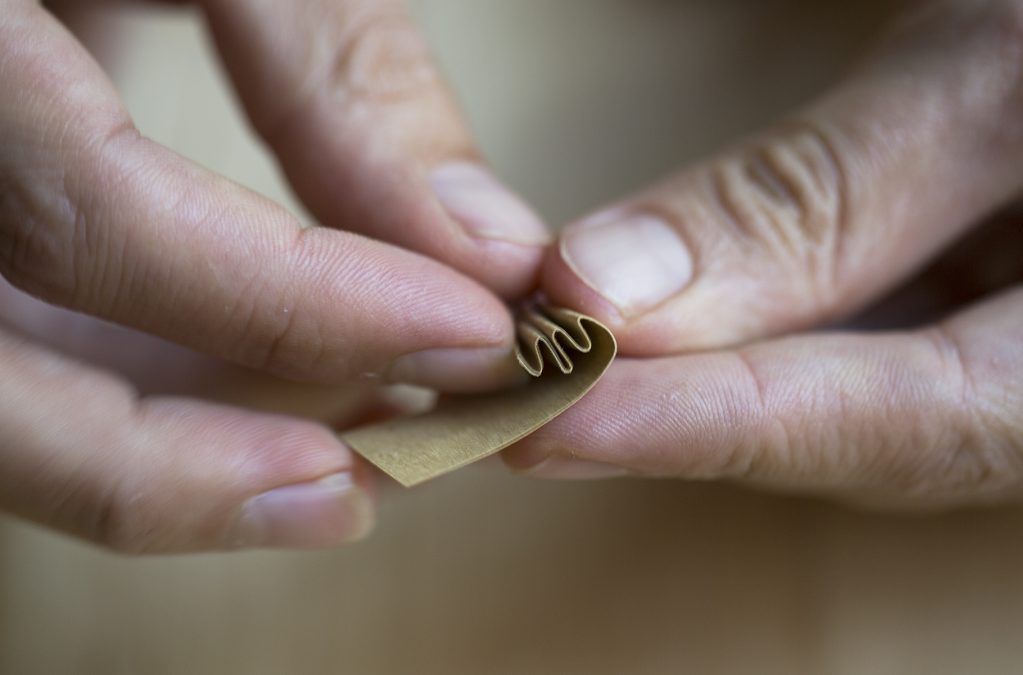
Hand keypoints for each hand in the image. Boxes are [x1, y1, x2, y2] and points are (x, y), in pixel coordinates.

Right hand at [0, 0, 548, 551]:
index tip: (471, 335)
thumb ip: (341, 74)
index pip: (87, 214)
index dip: (288, 303)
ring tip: (342, 461)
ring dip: (174, 455)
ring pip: (4, 397)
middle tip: (369, 491)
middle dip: (186, 469)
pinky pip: (27, 351)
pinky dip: (146, 395)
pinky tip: (269, 400)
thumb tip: (486, 253)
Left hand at [504, 0, 1022, 507]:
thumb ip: (824, 195)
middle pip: (840, 436)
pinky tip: (644, 332)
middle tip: (501, 396)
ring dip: (686, 388)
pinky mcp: (984, 335)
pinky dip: (740, 345)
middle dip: (668, 419)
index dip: (699, 424)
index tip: (541, 418)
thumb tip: (618, 292)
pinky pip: (851, 361)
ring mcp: (1020, 376)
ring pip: (833, 410)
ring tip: (540, 367)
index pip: (878, 421)